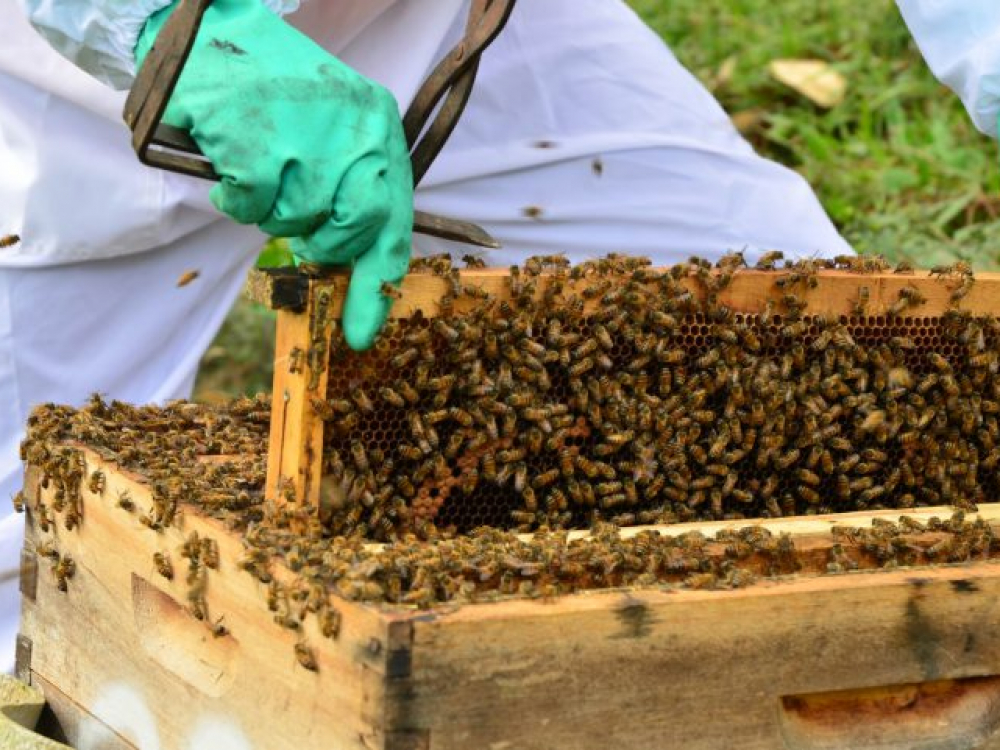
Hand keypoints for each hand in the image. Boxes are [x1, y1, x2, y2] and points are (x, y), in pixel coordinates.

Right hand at [136, 0, 412, 350]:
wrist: (211, 33)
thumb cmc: (275, 96)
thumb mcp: (332, 133)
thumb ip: (347, 191)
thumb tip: (344, 267)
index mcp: (381, 129)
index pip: (393, 223)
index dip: (375, 286)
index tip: (360, 334)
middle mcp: (356, 128)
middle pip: (353, 226)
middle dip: (320, 240)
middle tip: (293, 219)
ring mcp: (308, 131)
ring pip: (296, 219)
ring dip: (270, 210)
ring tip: (259, 168)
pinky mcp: (257, 135)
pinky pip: (250, 204)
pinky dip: (234, 197)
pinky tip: (231, 164)